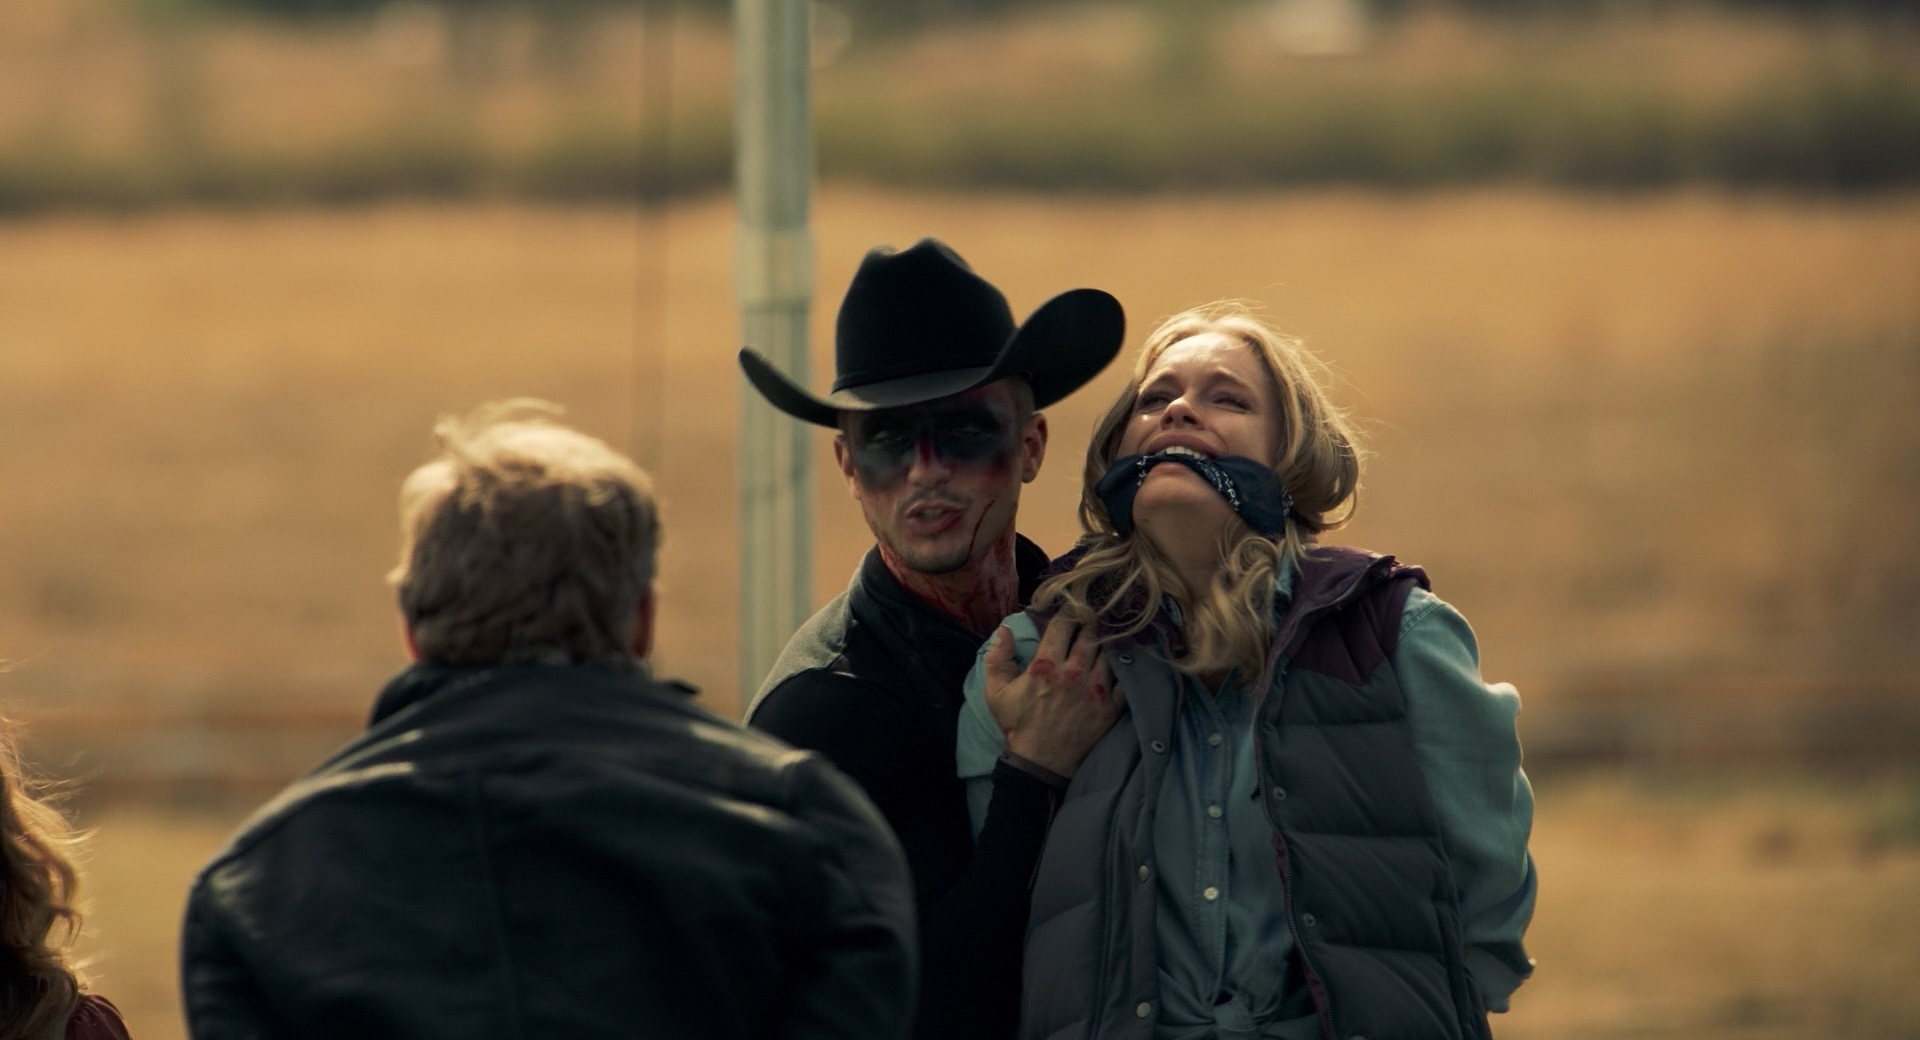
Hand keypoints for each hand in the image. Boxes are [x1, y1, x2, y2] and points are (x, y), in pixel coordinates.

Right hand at [983, 615, 1124, 777]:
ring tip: (1105, 638)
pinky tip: (1120, 662)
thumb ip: (997, 657)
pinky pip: (1124, 680)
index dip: (1068, 612)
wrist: (1041, 762)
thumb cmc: (1018, 725)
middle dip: (1090, 623)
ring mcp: (1095, 691)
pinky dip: (1124, 668)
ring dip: (1106, 643)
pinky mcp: (1110, 708)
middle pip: (1090, 635)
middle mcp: (1072, 674)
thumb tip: (1005, 628)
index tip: (1071, 609)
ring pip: (1108, 653)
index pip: (1063, 626)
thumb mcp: (996, 692)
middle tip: (1091, 619)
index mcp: (1045, 667)